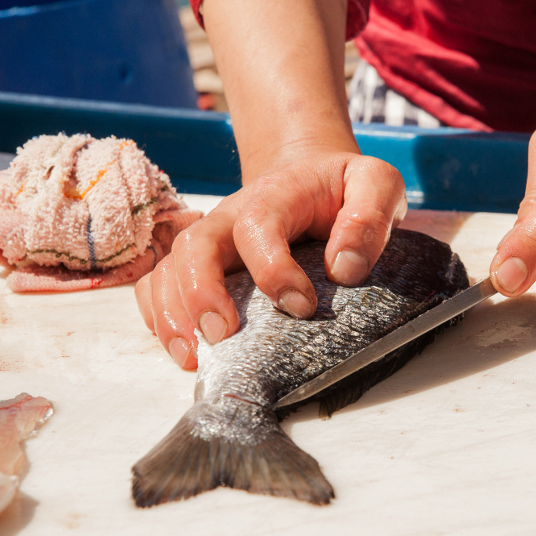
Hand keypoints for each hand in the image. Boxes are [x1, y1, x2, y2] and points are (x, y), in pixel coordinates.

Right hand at [135, 149, 406, 368]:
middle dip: (201, 293)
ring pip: (170, 269)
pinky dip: (159, 317)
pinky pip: (158, 285)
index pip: (259, 225)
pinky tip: (182, 351)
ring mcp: (210, 241)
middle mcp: (231, 216)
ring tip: (192, 358)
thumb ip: (369, 217)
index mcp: (276, 195)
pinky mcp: (198, 264)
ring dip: (172, 314)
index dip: (273, 269)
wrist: (309, 176)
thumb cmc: (343, 188)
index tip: (303, 307)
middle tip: (221, 336)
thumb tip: (345, 269)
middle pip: (196, 246)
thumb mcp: (377, 185)